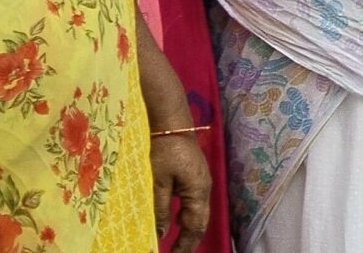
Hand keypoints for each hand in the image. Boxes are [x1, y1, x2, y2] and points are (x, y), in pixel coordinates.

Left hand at [150, 130, 213, 252]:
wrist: (171, 121)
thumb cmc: (164, 149)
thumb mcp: (158, 181)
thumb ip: (160, 209)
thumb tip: (161, 234)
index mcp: (198, 192)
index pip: (195, 228)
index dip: (184, 246)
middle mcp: (204, 188)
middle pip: (199, 222)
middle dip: (188, 241)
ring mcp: (201, 181)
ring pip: (197, 212)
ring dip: (186, 229)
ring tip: (174, 243)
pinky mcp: (194, 174)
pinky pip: (193, 202)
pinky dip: (184, 215)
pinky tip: (174, 218)